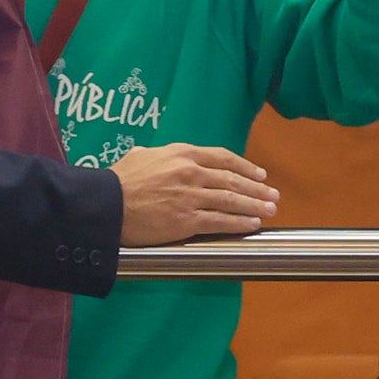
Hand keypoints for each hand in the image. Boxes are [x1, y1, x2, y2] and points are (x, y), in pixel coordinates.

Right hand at [113, 143, 281, 245]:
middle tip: (273, 195)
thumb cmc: (118, 181)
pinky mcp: (186, 220)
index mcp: (182, 153)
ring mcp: (190, 197)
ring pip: (232, 201)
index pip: (223, 158)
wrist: (104, 206)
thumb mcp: (141, 156)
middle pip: (233, 180)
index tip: (260, 174)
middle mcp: (191, 172)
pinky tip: (252, 225)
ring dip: (255, 206)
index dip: (246, 167)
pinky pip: (220, 221)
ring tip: (270, 210)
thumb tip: (164, 157)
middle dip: (257, 189)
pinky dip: (240, 223)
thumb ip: (160, 155)